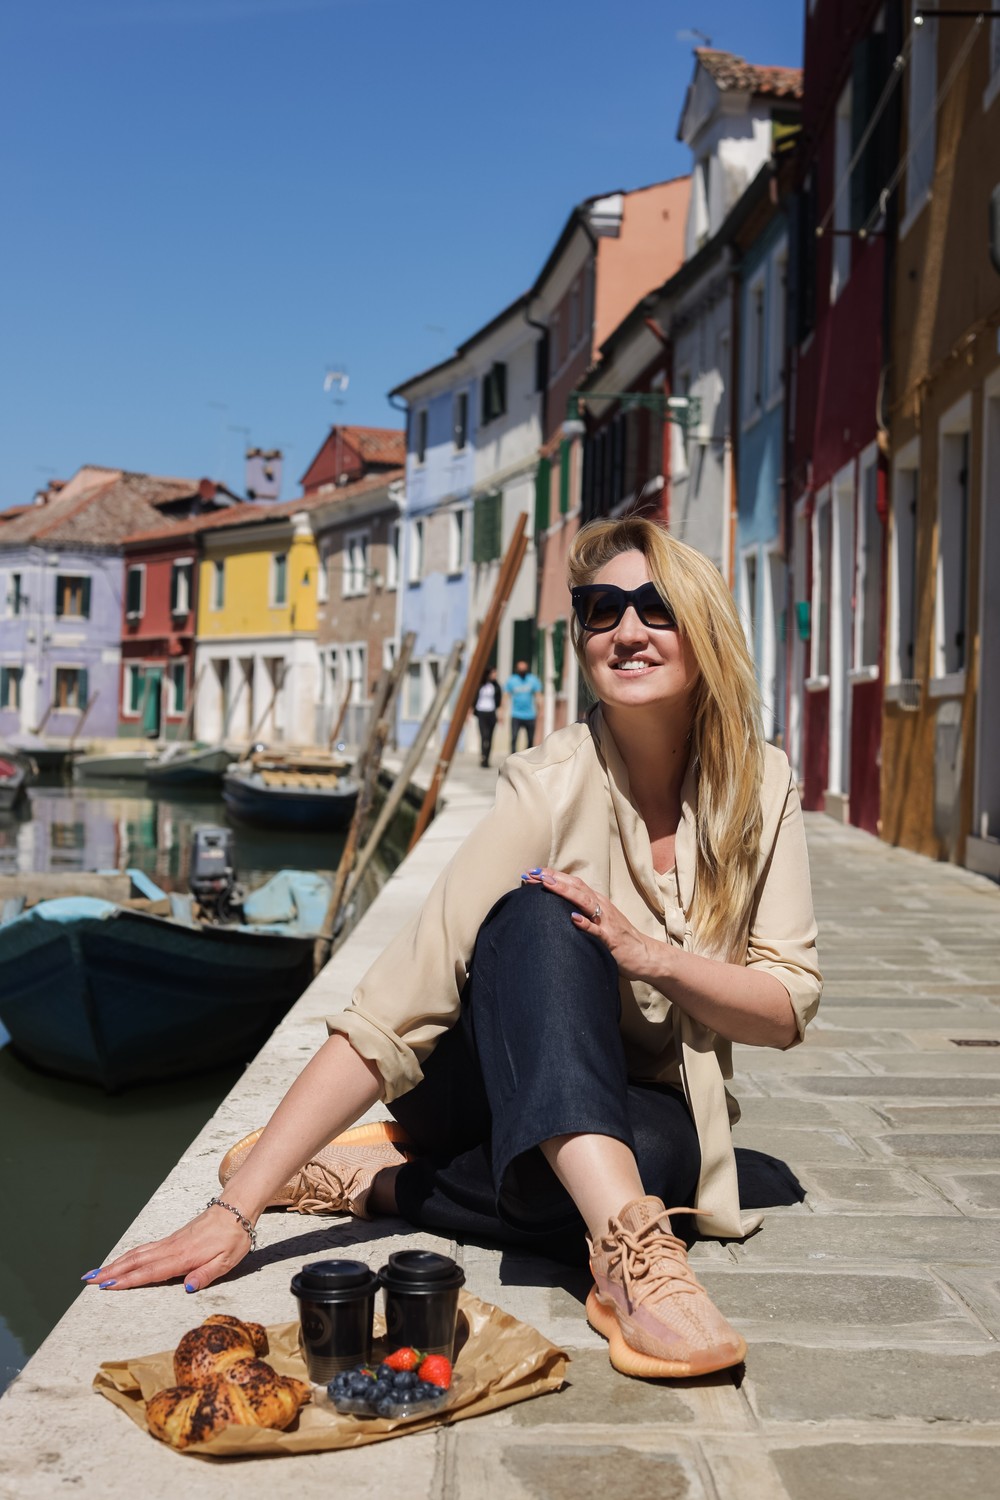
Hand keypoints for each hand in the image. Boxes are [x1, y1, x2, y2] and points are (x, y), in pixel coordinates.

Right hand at [81, 1204, 252, 1292]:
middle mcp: (172, 1248)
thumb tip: (187, 1287)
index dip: (128, 1280)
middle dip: (111, 1271)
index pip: (150, 1271)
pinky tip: (122, 1261)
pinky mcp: (173, 1238)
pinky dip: (129, 1255)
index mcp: (183, 1256)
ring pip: (138, 1253)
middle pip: (136, 1261)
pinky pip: (145, 1248)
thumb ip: (206, 1275)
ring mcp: (171, 1241)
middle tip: (88, 1281)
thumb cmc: (234, 1237)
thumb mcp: (227, 1260)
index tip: (106, 1286)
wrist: (236, 1209)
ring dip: (116, 1262)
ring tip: (96, 1272)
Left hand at [522, 867, 654, 979]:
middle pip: (576, 887)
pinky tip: (573, 918)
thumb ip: (584, 911)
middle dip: (553, 878)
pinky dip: (585, 923)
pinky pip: (597, 930)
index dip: (553, 876)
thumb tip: (560, 906)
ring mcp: (607, 921)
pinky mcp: (611, 939)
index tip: (533, 872)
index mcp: (598, 902)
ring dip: (565, 892)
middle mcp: (602, 907)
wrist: (644, 955)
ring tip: (547, 884)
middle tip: (532, 873)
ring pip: (585, 902)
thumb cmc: (619, 939)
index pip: (573, 883)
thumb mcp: (600, 920)